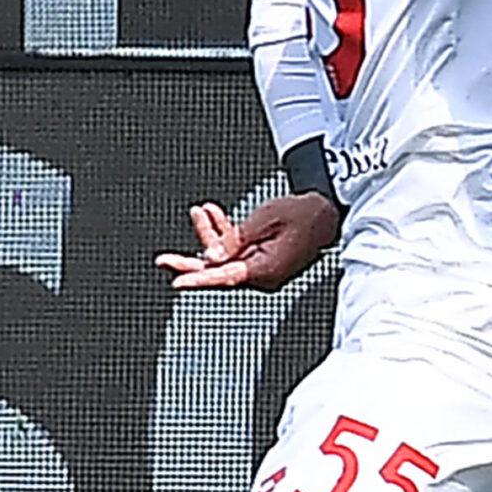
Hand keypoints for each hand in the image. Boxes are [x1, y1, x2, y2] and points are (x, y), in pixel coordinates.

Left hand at [155, 193, 340, 291]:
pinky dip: (223, 234)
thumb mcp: (265, 218)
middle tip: (165, 261)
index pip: (224, 278)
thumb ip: (234, 238)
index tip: (177, 282)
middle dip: (190, 264)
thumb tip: (210, 256)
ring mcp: (260, 268)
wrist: (326, 209)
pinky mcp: (260, 259)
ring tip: (201, 212)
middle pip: (217, 274)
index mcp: (266, 270)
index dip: (198, 279)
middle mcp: (261, 275)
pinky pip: (233, 251)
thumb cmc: (304, 213)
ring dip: (209, 237)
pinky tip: (213, 216)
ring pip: (223, 259)